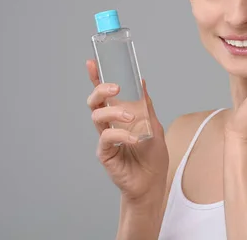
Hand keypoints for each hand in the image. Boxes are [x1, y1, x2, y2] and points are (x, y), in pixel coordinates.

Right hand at [85, 60, 168, 204]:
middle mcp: (109, 126)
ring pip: (98, 117)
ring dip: (114, 112)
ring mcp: (106, 139)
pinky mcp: (105, 153)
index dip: (96, 78)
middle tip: (115, 88)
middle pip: (94, 102)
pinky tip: (135, 139)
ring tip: (131, 118)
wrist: (153, 183)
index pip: (105, 95)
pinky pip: (107, 137)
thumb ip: (145, 105)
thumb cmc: (152, 156)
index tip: (92, 62)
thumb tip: (141, 81)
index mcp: (119, 116)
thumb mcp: (154, 125)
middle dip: (100, 90)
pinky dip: (121, 134)